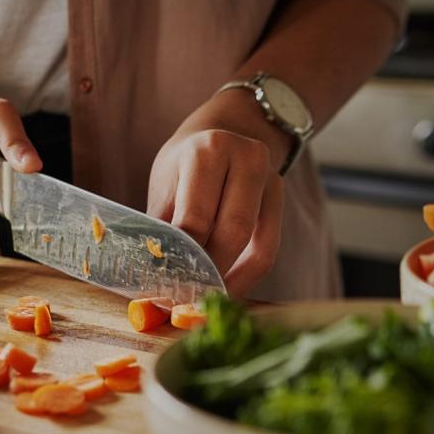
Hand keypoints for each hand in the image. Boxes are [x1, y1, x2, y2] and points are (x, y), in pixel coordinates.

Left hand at [148, 90, 288, 296]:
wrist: (220, 133)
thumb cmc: (184, 166)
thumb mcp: (165, 186)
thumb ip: (161, 228)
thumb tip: (153, 279)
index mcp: (208, 151)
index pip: (196, 218)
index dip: (182, 259)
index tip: (166, 288)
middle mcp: (247, 157)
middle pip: (232, 232)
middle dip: (209, 273)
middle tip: (187, 300)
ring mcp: (270, 177)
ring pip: (256, 245)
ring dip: (230, 279)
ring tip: (205, 299)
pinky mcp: (280, 198)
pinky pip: (268, 249)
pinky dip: (247, 275)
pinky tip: (226, 288)